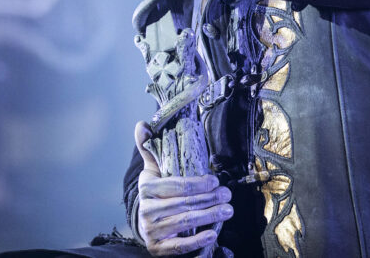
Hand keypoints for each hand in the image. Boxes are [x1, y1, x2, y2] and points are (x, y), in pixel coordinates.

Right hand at [134, 121, 232, 255]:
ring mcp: (151, 230)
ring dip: (209, 216)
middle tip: (227, 194)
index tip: (215, 180)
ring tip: (227, 210)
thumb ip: (149, 147)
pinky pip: (179, 245)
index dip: (198, 183)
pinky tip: (212, 233)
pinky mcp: (157, 248)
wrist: (144, 223)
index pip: (176, 185)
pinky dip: (197, 240)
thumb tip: (142, 124)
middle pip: (184, 203)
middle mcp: (147, 210)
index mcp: (147, 188)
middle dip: (209, 198)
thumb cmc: (154, 193)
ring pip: (185, 221)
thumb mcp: (151, 170)